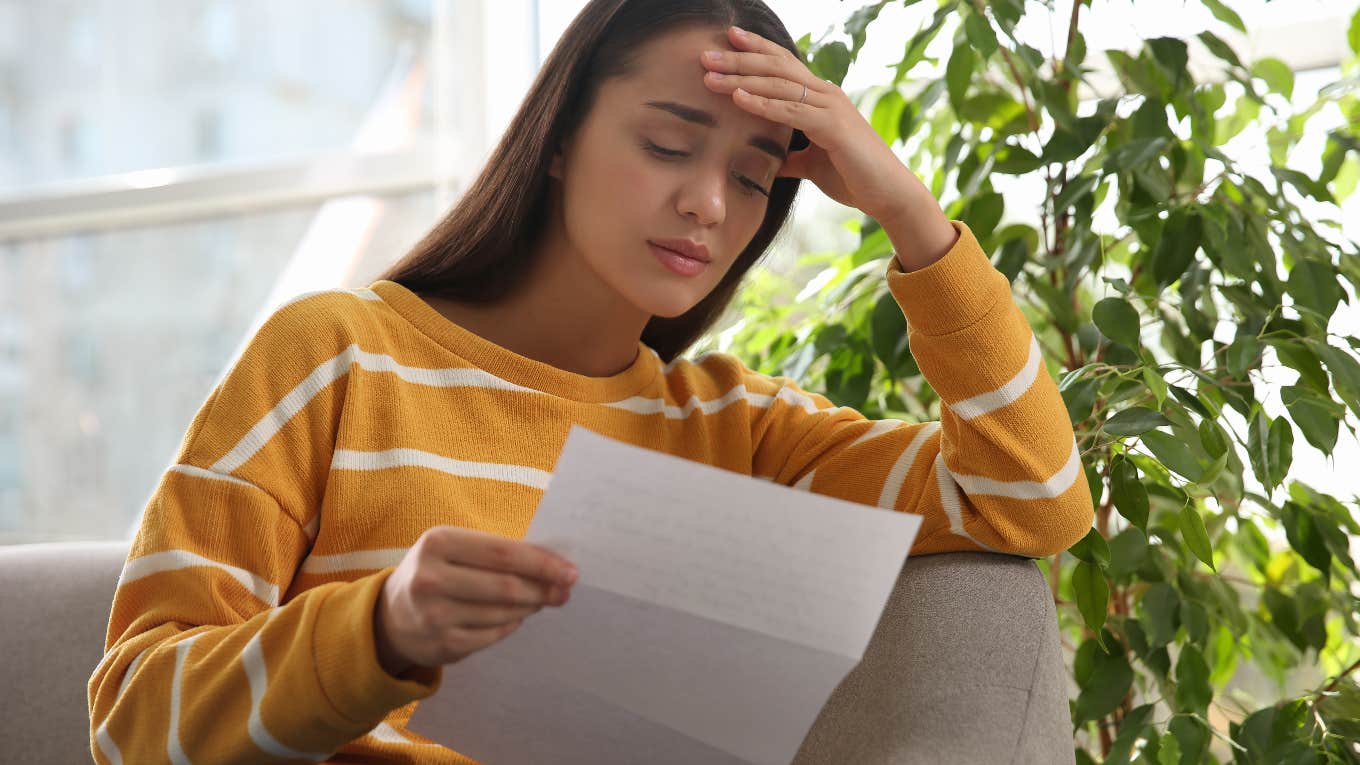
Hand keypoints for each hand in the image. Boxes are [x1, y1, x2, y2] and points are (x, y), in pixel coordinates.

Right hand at [374, 526, 577, 676]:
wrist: (390, 615)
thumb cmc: (436, 571)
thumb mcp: (454, 548)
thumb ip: (497, 551)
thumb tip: (553, 563)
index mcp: (438, 543)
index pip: (504, 553)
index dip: (542, 563)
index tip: (570, 570)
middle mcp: (431, 579)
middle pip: (506, 586)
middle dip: (544, 588)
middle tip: (565, 590)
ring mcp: (435, 616)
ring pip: (504, 613)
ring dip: (531, 607)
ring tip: (542, 600)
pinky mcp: (442, 645)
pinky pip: (494, 635)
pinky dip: (512, 625)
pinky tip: (517, 617)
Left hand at [699, 25, 921, 222]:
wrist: (888, 194)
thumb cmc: (854, 177)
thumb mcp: (812, 165)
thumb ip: (792, 157)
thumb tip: (771, 161)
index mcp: (821, 98)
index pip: (784, 65)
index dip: (756, 51)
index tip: (728, 41)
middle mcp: (826, 94)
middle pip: (777, 67)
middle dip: (740, 59)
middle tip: (706, 54)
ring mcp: (832, 107)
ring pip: (779, 85)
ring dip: (742, 78)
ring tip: (711, 75)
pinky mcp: (833, 127)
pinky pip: (791, 111)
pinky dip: (763, 104)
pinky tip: (738, 98)